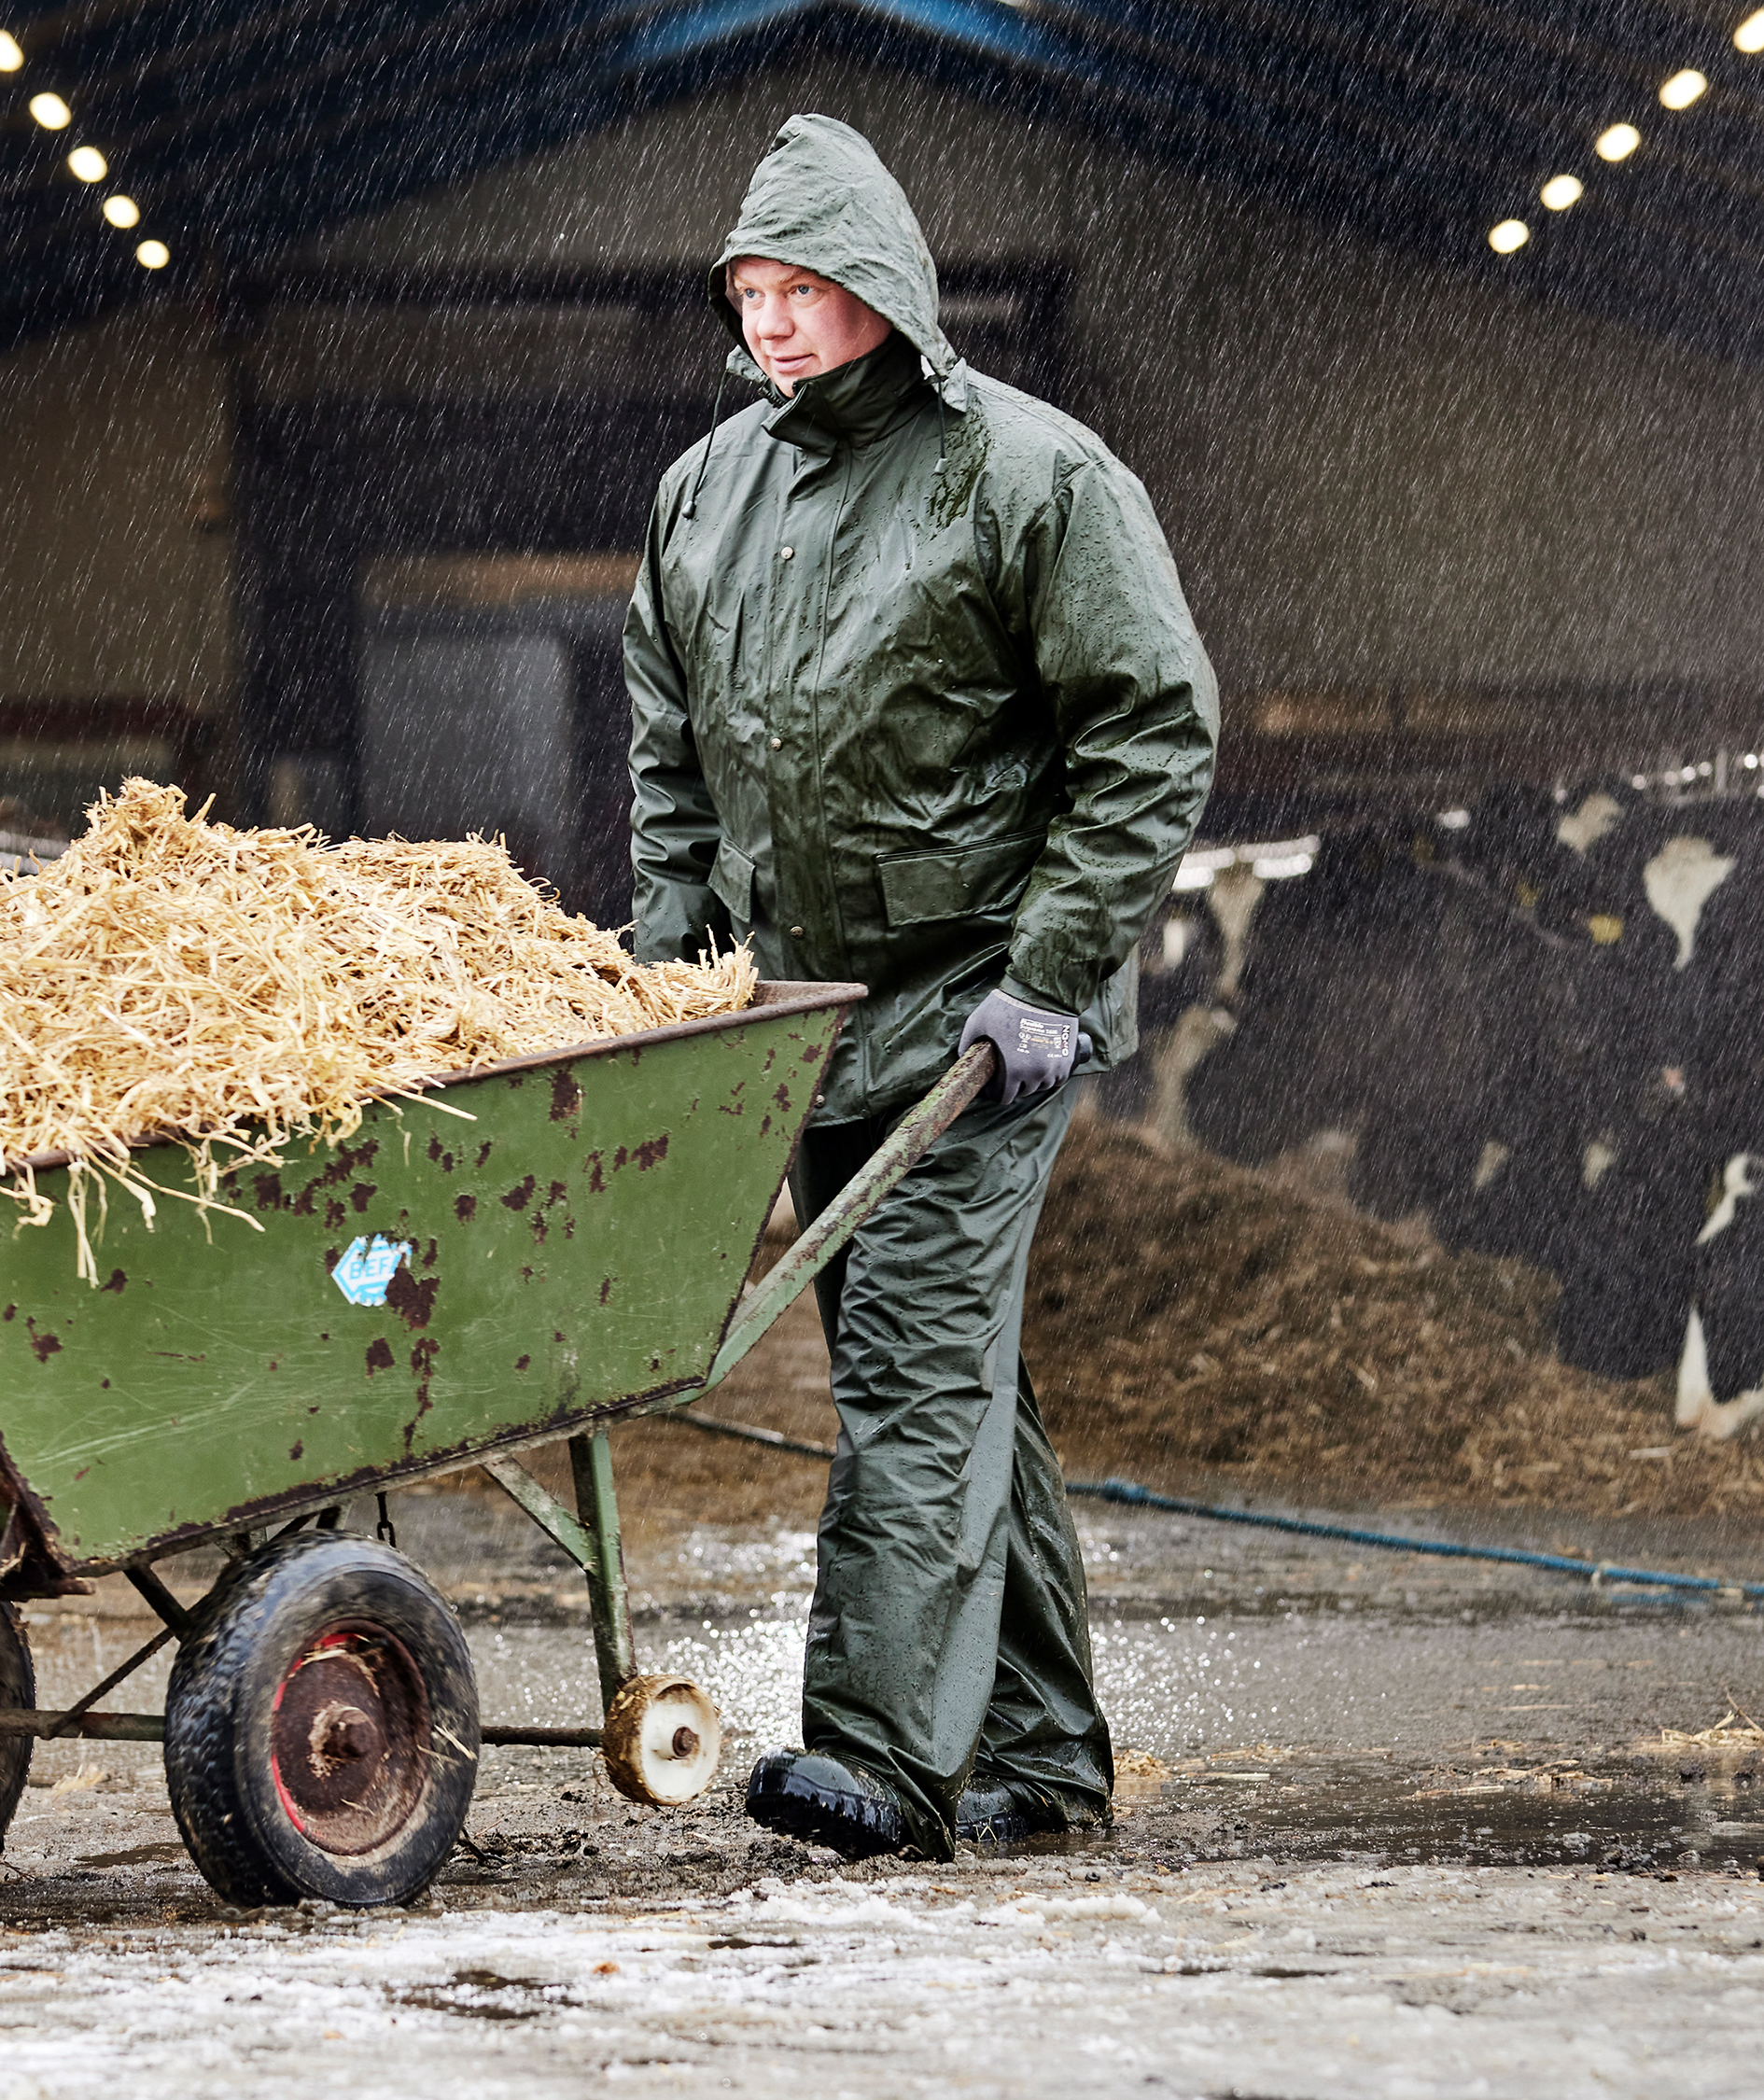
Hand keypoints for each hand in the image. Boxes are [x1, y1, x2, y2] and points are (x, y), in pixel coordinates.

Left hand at [959, 988, 1090, 1105]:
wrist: (1042, 991)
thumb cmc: (1008, 1005)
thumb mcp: (977, 1022)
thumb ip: (968, 1044)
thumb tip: (964, 1057)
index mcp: (1013, 1070)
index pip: (1004, 1097)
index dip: (996, 1092)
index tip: (993, 1084)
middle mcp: (1036, 1074)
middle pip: (1024, 1091)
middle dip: (1014, 1083)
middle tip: (1009, 1068)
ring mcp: (1055, 1067)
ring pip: (1042, 1085)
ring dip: (1033, 1078)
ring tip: (1026, 1062)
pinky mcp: (1068, 1059)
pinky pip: (1058, 1077)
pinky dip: (1050, 1073)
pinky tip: (1043, 1061)